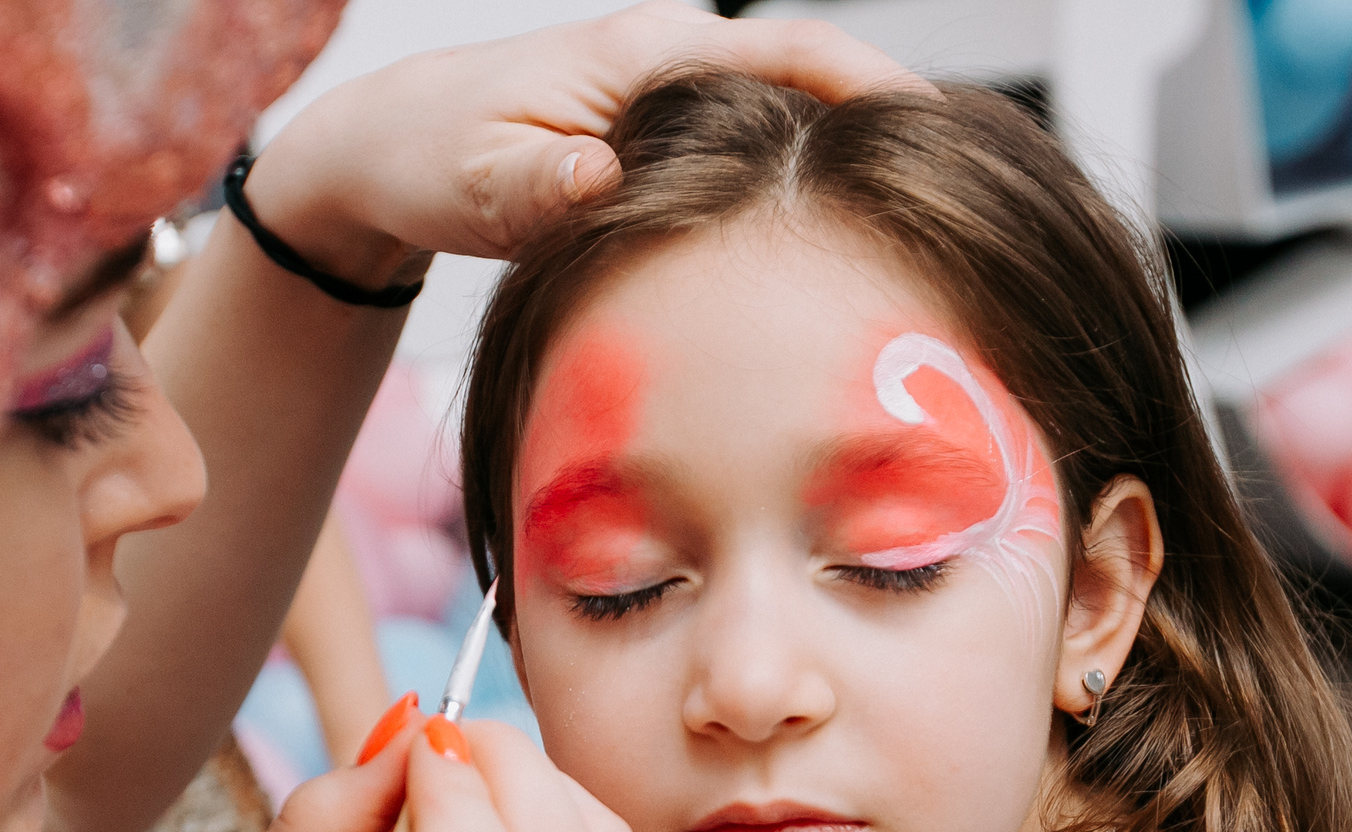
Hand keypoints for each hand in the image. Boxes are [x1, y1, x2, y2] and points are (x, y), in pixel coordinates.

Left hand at [243, 1, 925, 286]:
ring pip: (790, 129)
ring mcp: (675, 107)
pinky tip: (836, 260)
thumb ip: (541, 185)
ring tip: (928, 237)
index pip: (792, 52)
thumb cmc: (428, 156)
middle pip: (816, 85)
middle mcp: (674, 67)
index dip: (874, 87)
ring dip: (851, 171)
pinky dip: (799, 199)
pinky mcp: (667, 149)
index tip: (938, 132)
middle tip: (965, 200)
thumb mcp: (477, 180)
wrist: (386, 151)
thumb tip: (599, 179)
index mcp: (648, 54)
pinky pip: (757, 163)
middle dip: (891, 132)